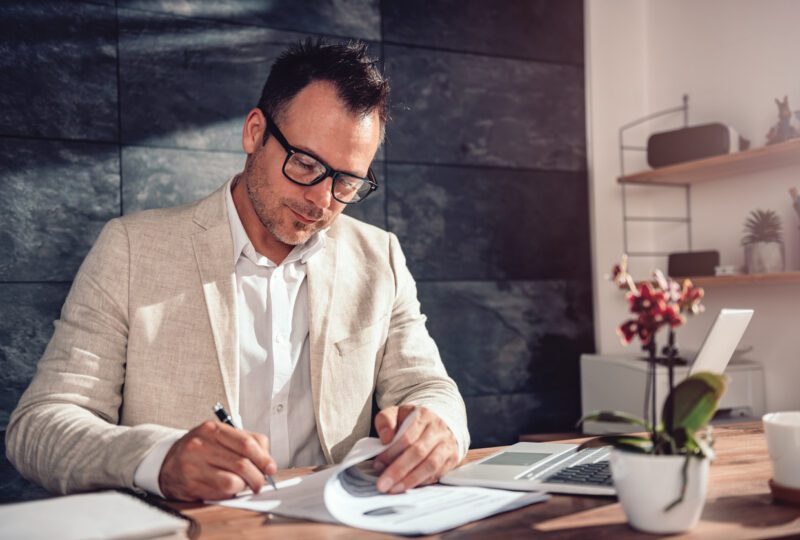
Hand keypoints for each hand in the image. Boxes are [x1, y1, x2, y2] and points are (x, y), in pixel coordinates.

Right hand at [158, 421, 276, 500]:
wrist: (168, 461)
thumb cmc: (200, 448)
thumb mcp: (220, 435)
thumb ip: (247, 441)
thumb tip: (268, 461)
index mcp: (212, 429)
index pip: (247, 443)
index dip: (264, 458)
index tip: (271, 467)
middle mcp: (201, 445)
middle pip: (242, 464)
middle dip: (258, 477)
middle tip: (261, 482)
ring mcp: (193, 466)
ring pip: (232, 482)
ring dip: (244, 486)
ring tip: (245, 485)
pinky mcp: (190, 485)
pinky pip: (220, 493)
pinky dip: (231, 493)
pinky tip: (229, 489)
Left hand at [372, 405, 458, 493]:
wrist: (442, 421)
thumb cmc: (414, 421)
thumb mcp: (397, 413)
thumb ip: (385, 420)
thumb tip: (385, 437)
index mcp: (423, 416)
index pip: (407, 437)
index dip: (391, 452)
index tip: (378, 464)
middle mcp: (438, 429)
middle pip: (419, 452)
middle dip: (399, 470)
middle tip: (383, 484)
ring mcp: (447, 444)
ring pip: (430, 465)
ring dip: (411, 480)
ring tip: (394, 489)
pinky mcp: (452, 458)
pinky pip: (437, 473)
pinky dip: (421, 482)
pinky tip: (408, 486)